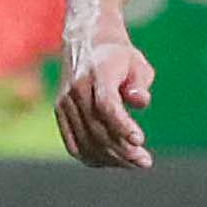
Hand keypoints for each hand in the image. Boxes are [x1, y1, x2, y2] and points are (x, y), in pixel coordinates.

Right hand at [55, 38, 157, 168]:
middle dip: (122, 150)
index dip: (122, 126)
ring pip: (85, 140)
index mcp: (97, 75)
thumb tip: (141, 102)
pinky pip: (73, 143)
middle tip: (145, 161)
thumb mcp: (137, 63)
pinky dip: (91, 157)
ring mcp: (64, 103)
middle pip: (97, 128)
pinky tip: (112, 162)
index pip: (106, 105)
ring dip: (111, 158)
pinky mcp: (60, 113)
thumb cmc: (120, 57)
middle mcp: (76, 91)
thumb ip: (140, 82)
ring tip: (135, 163)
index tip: (140, 141)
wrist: (87, 43)